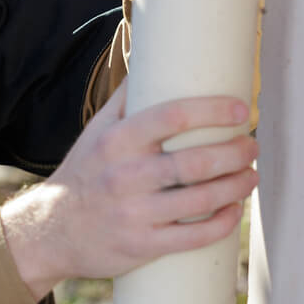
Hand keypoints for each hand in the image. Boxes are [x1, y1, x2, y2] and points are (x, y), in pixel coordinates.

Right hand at [1, 81, 257, 300]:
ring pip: (201, 199)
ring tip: (250, 174)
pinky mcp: (143, 245)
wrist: (52, 230)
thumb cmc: (83, 173)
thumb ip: (125, 99)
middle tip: (251, 145)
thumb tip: (150, 57)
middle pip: (195, 161)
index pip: (171, 116)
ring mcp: (135, 213)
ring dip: (237, 185)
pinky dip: (223, 222)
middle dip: (235, 152)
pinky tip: (234, 209)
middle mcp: (125, 175)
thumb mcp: (95, 131)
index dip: (212, 110)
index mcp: (116, 141)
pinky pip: (195, 236)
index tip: (240, 108)